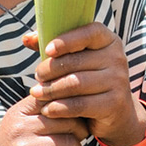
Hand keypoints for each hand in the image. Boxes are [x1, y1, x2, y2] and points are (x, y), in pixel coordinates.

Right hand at [0, 97, 86, 145]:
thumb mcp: (19, 126)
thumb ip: (41, 111)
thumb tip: (75, 97)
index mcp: (18, 113)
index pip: (56, 99)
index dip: (72, 111)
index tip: (71, 124)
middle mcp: (20, 129)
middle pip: (70, 123)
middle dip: (79, 136)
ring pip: (72, 145)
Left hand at [27, 25, 145, 145]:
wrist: (117, 113)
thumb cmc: (90, 81)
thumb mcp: (77, 61)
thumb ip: (54, 48)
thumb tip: (27, 39)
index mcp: (108, 41)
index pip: (90, 32)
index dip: (67, 40)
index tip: (48, 50)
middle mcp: (117, 59)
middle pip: (77, 61)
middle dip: (50, 69)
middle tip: (37, 77)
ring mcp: (118, 81)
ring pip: (76, 83)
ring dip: (51, 89)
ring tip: (37, 93)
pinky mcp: (114, 103)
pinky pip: (80, 104)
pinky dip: (60, 108)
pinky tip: (48, 109)